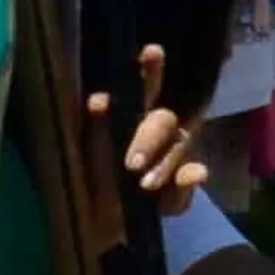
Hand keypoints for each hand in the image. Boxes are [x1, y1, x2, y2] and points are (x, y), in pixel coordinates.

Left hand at [95, 46, 208, 217]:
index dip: (151, 70)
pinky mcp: (179, 191)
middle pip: (165, 120)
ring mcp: (172, 161)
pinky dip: (190, 181)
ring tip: (144, 185)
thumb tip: (99, 100)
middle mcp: (156, 134)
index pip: (145, 88)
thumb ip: (92, 128)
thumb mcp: (82, 150)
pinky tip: (190, 178)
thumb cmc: (85, 178)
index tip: (152, 51)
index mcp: (131, 118)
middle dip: (150, 138)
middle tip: (130, 164)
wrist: (91, 224)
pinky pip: (192, 179)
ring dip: (164, 163)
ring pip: (180, 148)